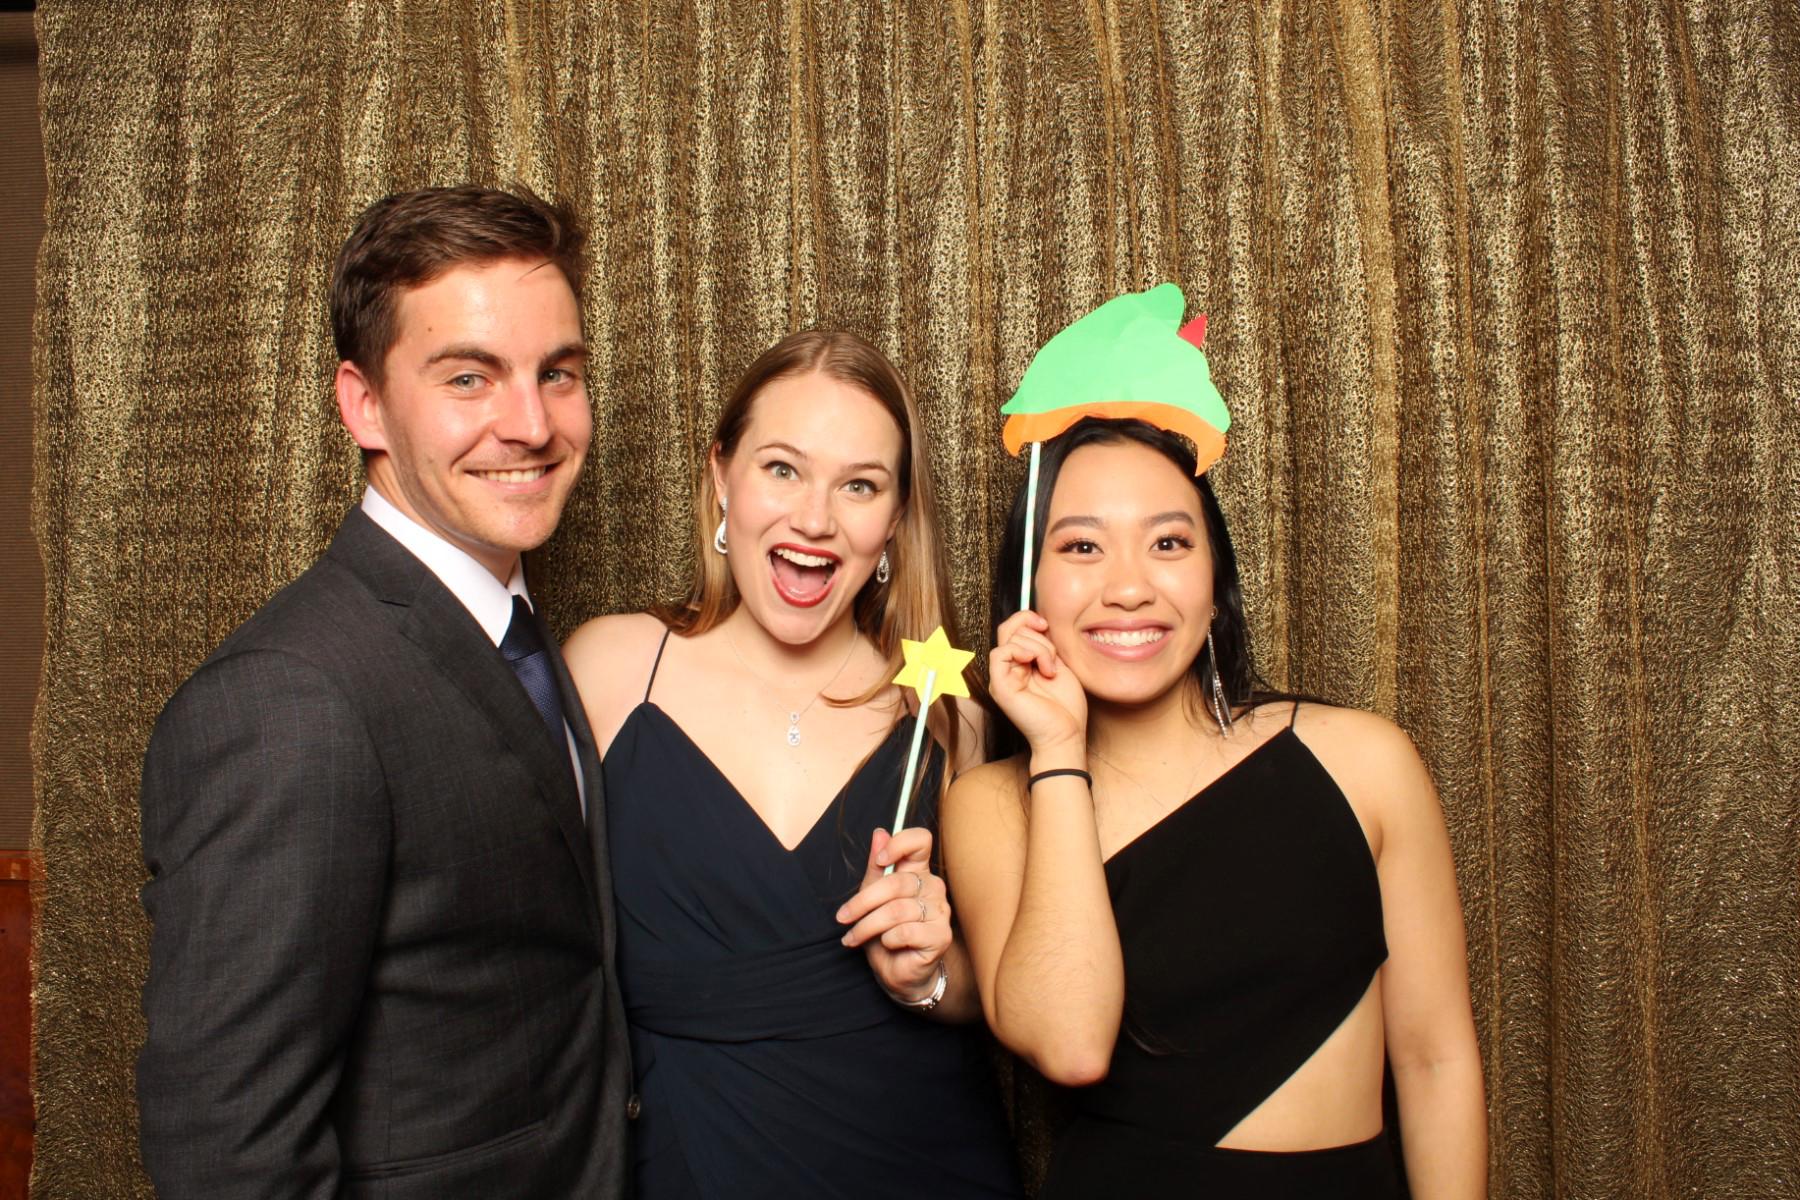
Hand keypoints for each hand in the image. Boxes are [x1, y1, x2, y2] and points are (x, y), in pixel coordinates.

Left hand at [836, 827, 949, 999]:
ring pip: (897, 910)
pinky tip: (886, 945)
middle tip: (843, 917)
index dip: (899, 844)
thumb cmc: (884, 932)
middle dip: (863, 901)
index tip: (880, 860)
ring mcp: (940, 911)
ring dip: (868, 926)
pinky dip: (887, 940)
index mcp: (918, 872)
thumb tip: (879, 833)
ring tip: (853, 937)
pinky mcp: (940, 936)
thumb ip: (876, 868)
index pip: (920, 841)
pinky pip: (906, 931)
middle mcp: (933, 887)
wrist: (897, 972)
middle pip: (897, 882)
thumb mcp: (871, 897)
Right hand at [988, 610, 1087, 754]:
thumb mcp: (1059, 665)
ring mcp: (1001, 678)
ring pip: (1010, 639)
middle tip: (1053, 655)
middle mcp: (1007, 670)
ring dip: (1038, 648)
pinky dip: (1021, 651)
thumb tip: (1039, 622)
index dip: (1027, 619)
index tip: (1046, 625)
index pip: (1013, 628)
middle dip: (1037, 634)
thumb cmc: (1066, 707)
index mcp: (1019, 664)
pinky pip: (1000, 654)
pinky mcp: (1000, 687)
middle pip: (1008, 629)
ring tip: (1051, 669)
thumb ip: (1045, 645)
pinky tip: (1038, 665)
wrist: (1066, 735)